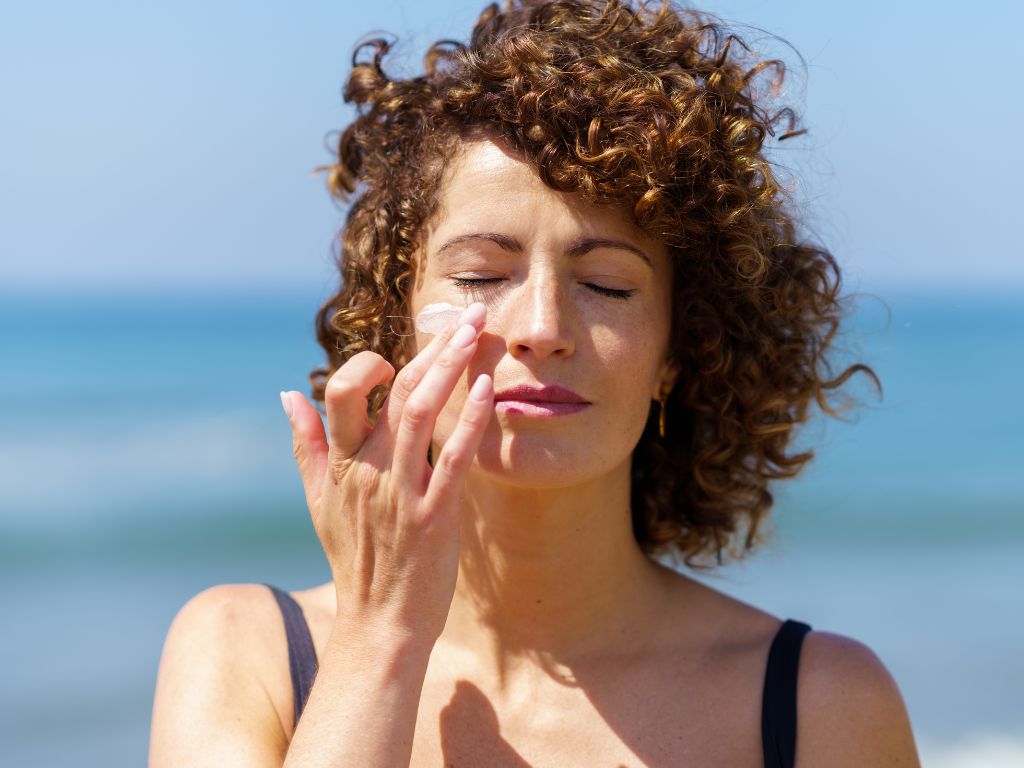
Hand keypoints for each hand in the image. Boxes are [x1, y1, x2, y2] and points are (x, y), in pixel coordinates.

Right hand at [280, 303, 490, 642]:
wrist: (378, 624)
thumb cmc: (355, 559)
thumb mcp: (318, 501)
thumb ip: (304, 444)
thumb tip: (287, 393)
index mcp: (342, 463)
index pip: (344, 391)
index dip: (371, 363)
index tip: (401, 354)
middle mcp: (368, 470)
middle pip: (394, 391)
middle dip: (432, 347)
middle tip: (468, 315)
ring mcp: (401, 493)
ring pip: (420, 413)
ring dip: (451, 368)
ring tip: (476, 332)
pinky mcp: (434, 516)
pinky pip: (453, 460)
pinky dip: (469, 421)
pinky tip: (487, 389)